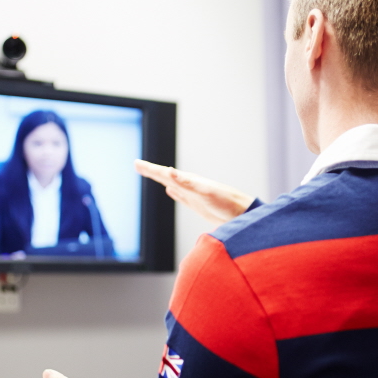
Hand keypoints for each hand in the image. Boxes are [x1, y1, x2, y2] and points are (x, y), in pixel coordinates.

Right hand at [134, 159, 254, 224]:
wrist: (241, 214)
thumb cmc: (226, 203)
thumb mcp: (205, 192)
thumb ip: (187, 183)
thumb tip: (169, 172)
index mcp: (188, 182)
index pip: (164, 173)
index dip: (150, 169)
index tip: (136, 163)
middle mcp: (190, 186)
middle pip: (165, 176)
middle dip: (151, 171)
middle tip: (137, 165)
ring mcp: (193, 195)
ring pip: (171, 184)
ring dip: (160, 179)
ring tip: (151, 173)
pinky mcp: (198, 204)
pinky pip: (181, 195)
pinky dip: (173, 192)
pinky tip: (170, 191)